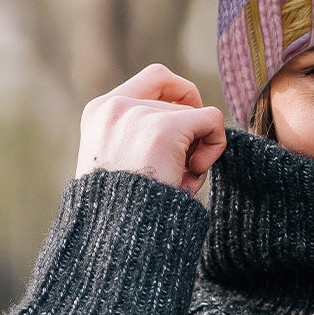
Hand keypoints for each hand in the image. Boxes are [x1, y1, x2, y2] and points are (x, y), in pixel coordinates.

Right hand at [76, 64, 226, 197]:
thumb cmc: (123, 210)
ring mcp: (139, 115)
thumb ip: (142, 134)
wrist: (114, 236)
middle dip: (187, 136)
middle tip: (177, 171)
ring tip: (176, 181)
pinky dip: (215, 145)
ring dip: (196, 149)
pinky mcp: (164, 129)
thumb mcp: (121, 161)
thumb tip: (197, 116)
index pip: (155, 78)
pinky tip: (193, 173)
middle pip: (179, 102)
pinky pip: (212, 120)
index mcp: (99, 112)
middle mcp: (115, 106)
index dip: (181, 95)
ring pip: (196, 116)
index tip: (187, 125)